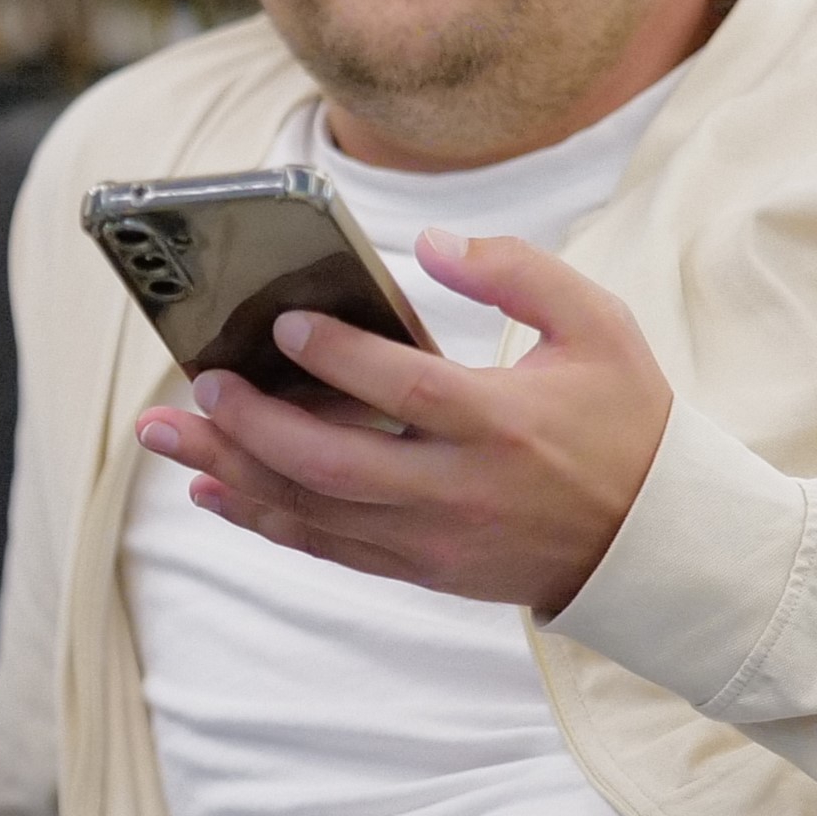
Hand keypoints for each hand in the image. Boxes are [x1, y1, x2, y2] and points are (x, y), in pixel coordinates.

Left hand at [134, 226, 671, 616]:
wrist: (651, 543)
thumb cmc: (624, 421)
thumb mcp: (599, 324)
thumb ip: (517, 270)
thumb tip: (428, 245)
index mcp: (502, 422)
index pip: (403, 389)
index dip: (336, 356)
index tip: (281, 324)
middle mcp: (459, 489)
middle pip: (332, 463)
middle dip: (250, 425)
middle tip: (196, 384)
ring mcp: (435, 539)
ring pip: (313, 511)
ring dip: (231, 474)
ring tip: (165, 436)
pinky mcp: (423, 569)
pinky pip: (327, 548)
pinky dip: (263, 520)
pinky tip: (212, 491)